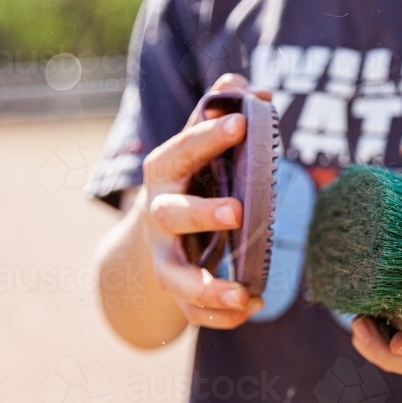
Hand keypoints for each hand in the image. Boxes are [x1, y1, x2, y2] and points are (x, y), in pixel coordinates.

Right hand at [140, 73, 270, 328]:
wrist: (149, 238)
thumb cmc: (188, 181)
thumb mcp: (197, 145)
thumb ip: (219, 113)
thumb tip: (249, 86)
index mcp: (165, 174)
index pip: (180, 152)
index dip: (206, 138)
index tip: (241, 123)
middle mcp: (159, 217)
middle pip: (171, 216)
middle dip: (201, 213)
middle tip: (237, 211)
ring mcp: (165, 257)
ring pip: (176, 276)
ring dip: (206, 287)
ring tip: (241, 293)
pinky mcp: (177, 292)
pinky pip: (192, 312)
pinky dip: (219, 316)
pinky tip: (252, 308)